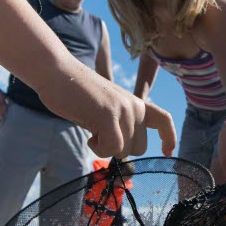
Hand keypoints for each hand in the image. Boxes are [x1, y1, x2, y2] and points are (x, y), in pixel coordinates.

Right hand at [43, 77, 174, 158]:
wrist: (56, 72)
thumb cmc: (75, 94)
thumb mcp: (105, 110)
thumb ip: (120, 125)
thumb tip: (125, 148)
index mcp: (136, 103)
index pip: (163, 120)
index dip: (169, 137)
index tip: (168, 153)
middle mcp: (135, 106)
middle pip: (138, 148)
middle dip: (118, 148)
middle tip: (98, 132)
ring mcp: (124, 110)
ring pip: (124, 151)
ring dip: (104, 147)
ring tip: (91, 127)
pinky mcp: (109, 115)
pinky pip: (112, 148)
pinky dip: (98, 148)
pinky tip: (88, 136)